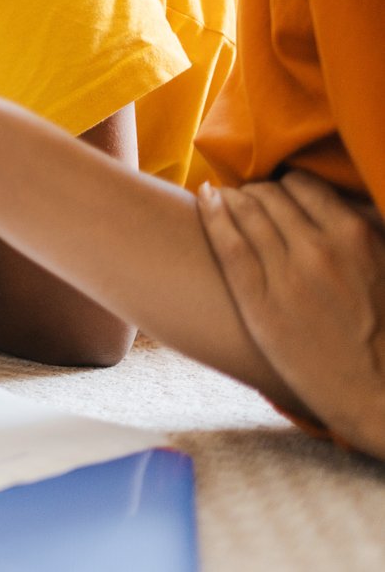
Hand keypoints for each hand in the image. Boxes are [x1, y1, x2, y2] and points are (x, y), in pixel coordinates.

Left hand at [200, 171, 384, 456]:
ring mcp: (286, 275)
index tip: (277, 190)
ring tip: (219, 194)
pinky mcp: (258, 302)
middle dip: (254, 191)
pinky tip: (205, 199)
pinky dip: (212, 215)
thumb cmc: (382, 327)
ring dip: (230, 197)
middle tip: (245, 196)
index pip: (304, 185)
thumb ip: (363, 227)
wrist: (372, 388)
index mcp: (355, 236)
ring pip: (245, 213)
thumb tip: (342, 199)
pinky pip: (227, 244)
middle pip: (269, 195)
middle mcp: (318, 250)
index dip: (285, 184)